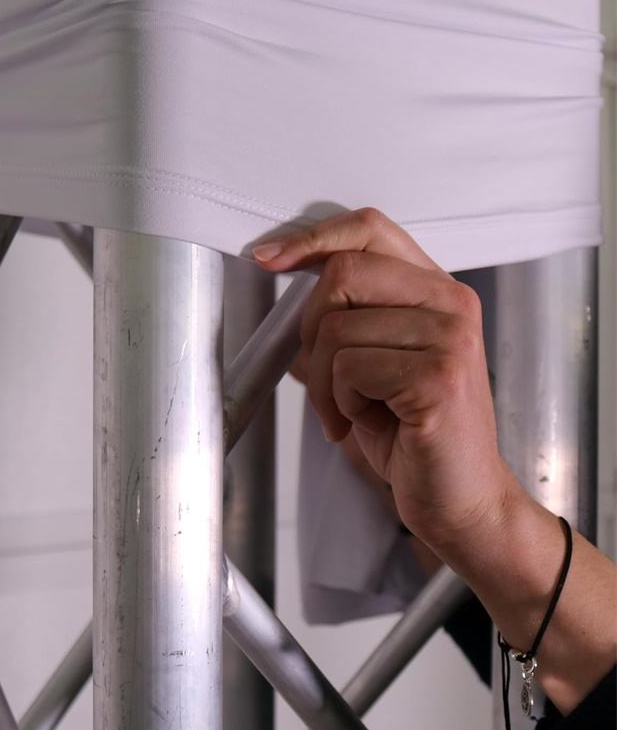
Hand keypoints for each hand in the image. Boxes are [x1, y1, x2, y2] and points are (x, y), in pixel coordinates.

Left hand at [253, 208, 515, 548]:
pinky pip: (348, 368)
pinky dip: (340, 403)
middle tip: (326, 379)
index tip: (269, 258)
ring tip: (353, 411)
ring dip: (326, 383)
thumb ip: (340, 319)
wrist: (460, 499)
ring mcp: (450, 336)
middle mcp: (451, 302)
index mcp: (434, 291)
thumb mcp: (370, 364)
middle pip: (341, 274)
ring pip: (336, 328)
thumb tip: (281, 278)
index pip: (370, 229)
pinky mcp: (438, 374)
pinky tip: (369, 423)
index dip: (313, 238)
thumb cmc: (412, 434)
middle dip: (311, 332)